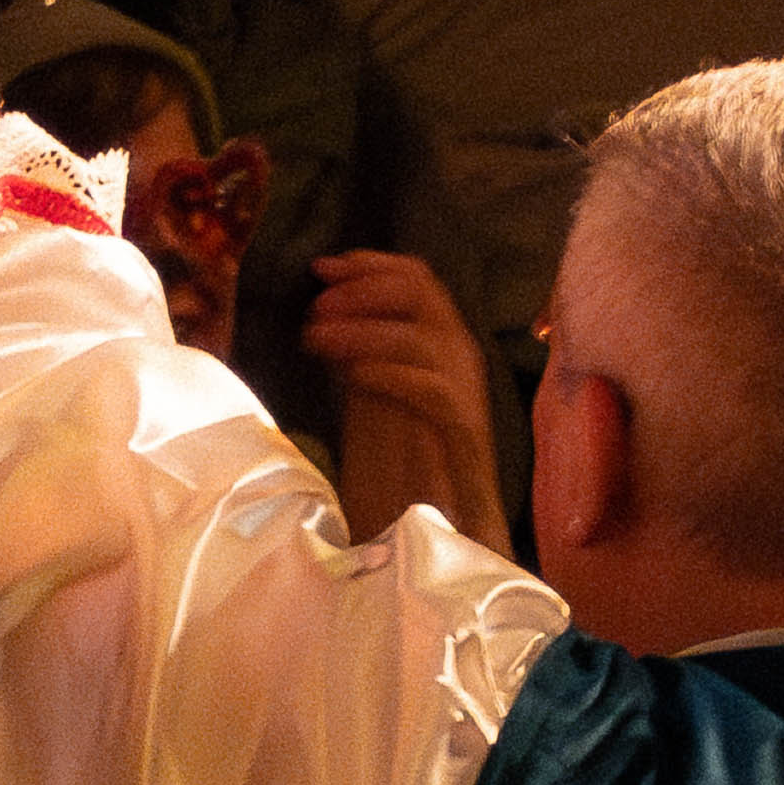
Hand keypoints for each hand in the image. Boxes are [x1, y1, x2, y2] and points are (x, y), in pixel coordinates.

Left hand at [307, 245, 502, 480]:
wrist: (450, 520)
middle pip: (422, 292)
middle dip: (364, 289)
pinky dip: (389, 374)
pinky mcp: (464, 427)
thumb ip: (361, 353)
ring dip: (364, 330)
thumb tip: (321, 317)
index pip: (417, 278)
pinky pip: (431, 388)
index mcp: (440, 340)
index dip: (369, 264)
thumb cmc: (410, 461)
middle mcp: (458, 354)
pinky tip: (353, 379)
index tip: (322, 266)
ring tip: (317, 340)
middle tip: (317, 306)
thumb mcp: (376, 391)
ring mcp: (465, 388)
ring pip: (423, 336)